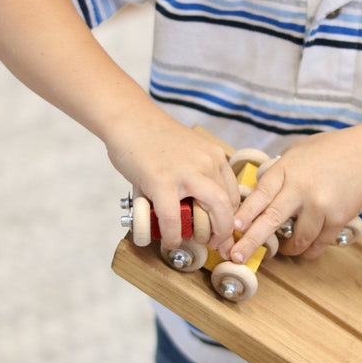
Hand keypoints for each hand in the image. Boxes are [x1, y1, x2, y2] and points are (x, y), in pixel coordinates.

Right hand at [105, 110, 239, 248]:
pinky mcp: (162, 181)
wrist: (128, 118)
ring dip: (209, 235)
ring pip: (214, 211)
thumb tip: (195, 205)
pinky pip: (174, 218)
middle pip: (229, 205)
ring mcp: (185, 172)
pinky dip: (174, 235)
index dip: (230, 218)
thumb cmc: (153, 137)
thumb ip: (196, 173)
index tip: (222, 230)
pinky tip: (169, 240)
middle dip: (226, 232)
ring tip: (197, 243)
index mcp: (214, 156)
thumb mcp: (188, 151)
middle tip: (216, 244)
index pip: (233, 194)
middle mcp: (206, 163)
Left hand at [227, 129, 361, 262]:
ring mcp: (319, 204)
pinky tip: (306, 249)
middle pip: (270, 220)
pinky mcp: (337, 218)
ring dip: (289, 249)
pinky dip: (310, 249)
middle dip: (251, 241)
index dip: (244, 213)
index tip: (232, 227)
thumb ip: (279, 170)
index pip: (259, 194)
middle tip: (237, 256)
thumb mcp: (299, 150)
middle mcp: (300, 188)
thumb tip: (259, 190)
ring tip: (285, 249)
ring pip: (297, 239)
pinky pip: (318, 243)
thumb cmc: (333, 150)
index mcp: (286, 169)